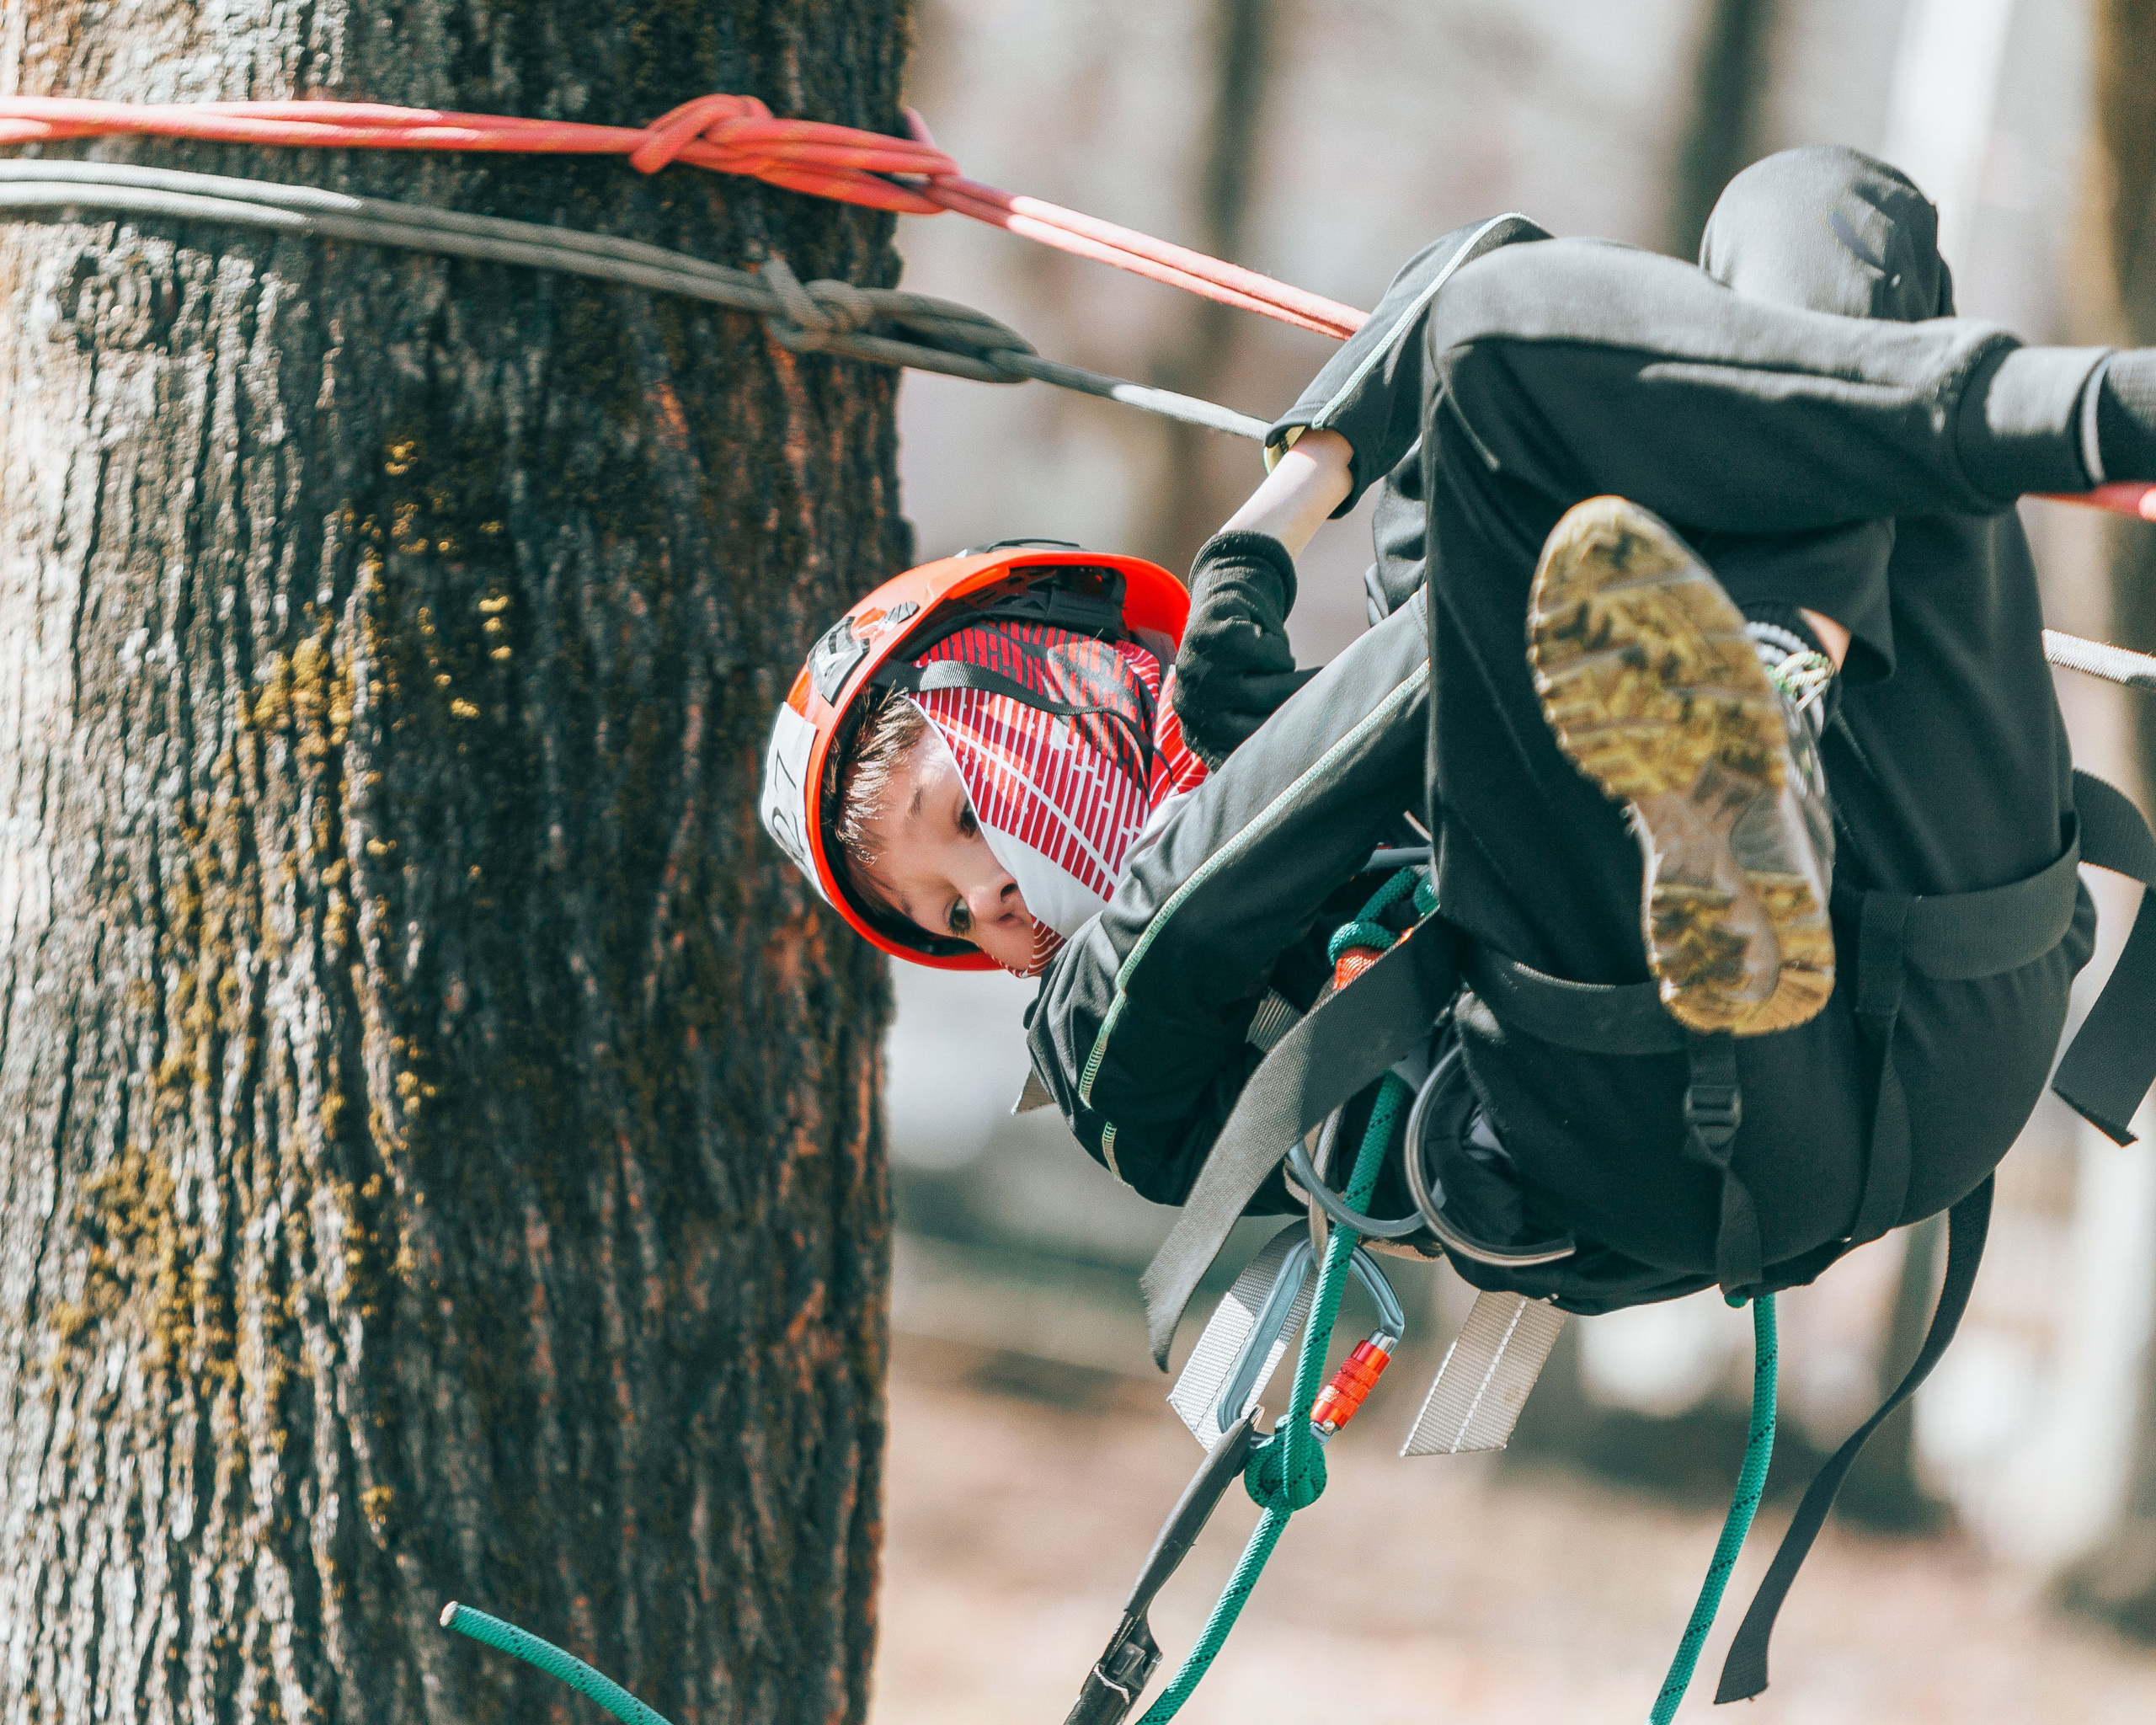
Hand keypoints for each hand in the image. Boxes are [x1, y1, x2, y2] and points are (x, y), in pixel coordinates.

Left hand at [1171, 531, 1318, 766]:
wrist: (1222, 611)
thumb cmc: (1246, 672)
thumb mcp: (1246, 712)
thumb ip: (1261, 739)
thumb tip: (1304, 767)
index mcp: (1200, 736)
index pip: (1241, 761)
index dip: (1282, 758)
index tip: (1316, 750)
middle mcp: (1192, 710)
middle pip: (1260, 728)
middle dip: (1299, 714)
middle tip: (1328, 705)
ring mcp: (1198, 674)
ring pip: (1267, 690)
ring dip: (1293, 680)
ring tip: (1305, 674)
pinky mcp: (1211, 639)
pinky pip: (1266, 655)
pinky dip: (1278, 651)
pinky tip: (1270, 647)